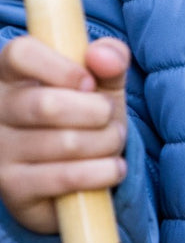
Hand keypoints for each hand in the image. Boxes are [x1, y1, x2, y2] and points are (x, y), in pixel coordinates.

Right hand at [0, 34, 129, 233]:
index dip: (62, 67)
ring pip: (65, 143)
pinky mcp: (13, 189)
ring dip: (107, 142)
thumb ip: (110, 59)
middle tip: (110, 118)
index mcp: (9, 75)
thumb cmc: (86, 119)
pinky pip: (66, 177)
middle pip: (47, 104)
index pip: (20, 53)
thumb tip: (104, 55)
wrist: (75, 180)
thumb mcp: (101, 85)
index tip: (89, 83)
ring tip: (114, 142)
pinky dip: (103, 172)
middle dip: (98, 112)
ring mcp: (0, 151)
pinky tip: (114, 168)